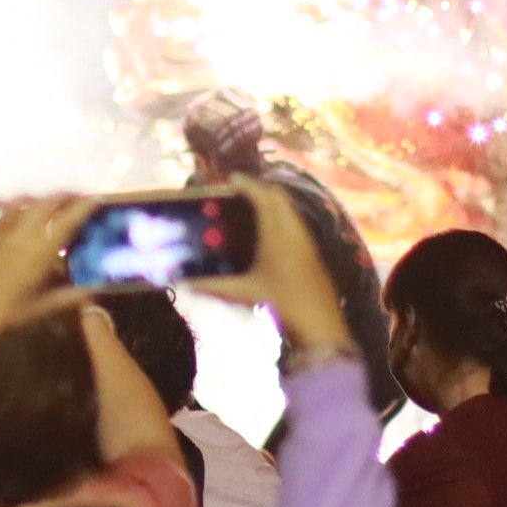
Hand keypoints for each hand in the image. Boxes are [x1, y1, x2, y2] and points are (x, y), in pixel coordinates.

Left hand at [0, 196, 93, 350]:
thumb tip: (95, 290)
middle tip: (76, 198)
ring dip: (37, 199)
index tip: (95, 199)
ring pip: (21, 202)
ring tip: (46, 203)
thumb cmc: (10, 315)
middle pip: (46, 203)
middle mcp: (22, 234)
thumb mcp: (44, 307)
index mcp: (41, 251)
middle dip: (64, 197)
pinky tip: (6, 206)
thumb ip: (70, 295)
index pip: (67, 220)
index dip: (83, 206)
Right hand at [194, 180, 353, 365]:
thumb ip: (214, 286)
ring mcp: (306, 242)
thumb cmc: (282, 305)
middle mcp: (294, 232)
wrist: (321, 326)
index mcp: (278, 235)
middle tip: (239, 192)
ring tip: (250, 208)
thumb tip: (185, 283)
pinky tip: (268, 233)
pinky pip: (295, 223)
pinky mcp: (312, 253)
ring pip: (289, 210)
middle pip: (279, 197)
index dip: (247, 185)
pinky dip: (280, 217)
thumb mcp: (245, 294)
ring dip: (272, 202)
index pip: (263, 198)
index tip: (231, 180)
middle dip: (260, 189)